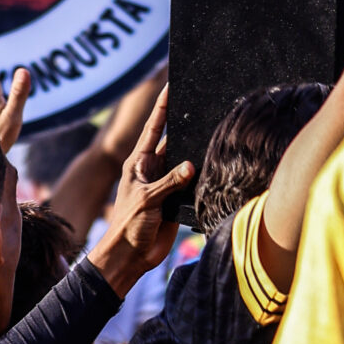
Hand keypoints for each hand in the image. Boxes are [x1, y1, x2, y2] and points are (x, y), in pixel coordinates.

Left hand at [87, 85, 193, 294]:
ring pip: (185, 162)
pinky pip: (192, 183)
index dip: (162, 107)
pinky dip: (202, 176)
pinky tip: (215, 164)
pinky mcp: (177, 200)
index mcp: (139, 163)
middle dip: (185, 126)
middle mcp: (153, 170)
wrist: (129, 258)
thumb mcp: (146, 200)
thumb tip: (191, 165)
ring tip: (214, 131)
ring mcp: (166, 185)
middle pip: (173, 141)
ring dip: (195, 152)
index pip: (154, 128)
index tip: (170, 85)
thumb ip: (169, 182)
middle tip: (201, 105)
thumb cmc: (127, 226)